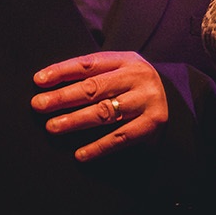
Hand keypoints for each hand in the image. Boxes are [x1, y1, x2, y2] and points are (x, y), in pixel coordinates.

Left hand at [30, 51, 168, 161]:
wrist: (176, 96)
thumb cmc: (134, 84)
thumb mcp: (120, 69)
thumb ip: (93, 73)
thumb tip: (50, 85)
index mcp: (126, 60)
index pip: (88, 63)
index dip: (62, 71)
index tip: (39, 81)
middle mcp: (137, 77)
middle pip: (94, 87)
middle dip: (63, 97)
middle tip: (39, 105)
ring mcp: (146, 100)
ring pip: (105, 112)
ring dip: (75, 120)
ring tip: (53, 126)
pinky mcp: (152, 123)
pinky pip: (120, 137)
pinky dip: (98, 147)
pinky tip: (80, 154)